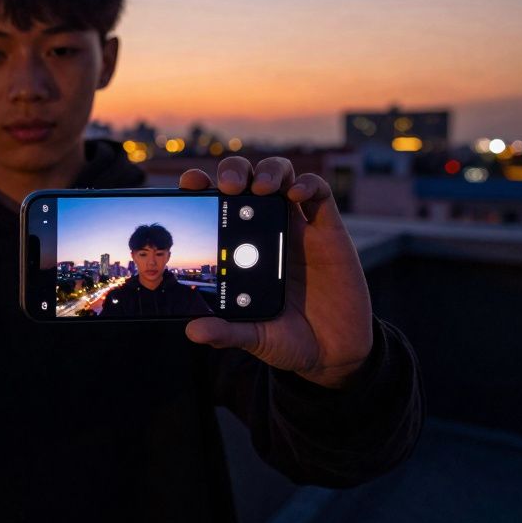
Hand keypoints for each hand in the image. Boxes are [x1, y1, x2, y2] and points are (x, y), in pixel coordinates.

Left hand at [179, 157, 373, 388]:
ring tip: (259, 187)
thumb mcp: (254, 337)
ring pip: (282, 177)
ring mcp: (298, 227)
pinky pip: (319, 194)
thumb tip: (193, 331)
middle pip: (247, 180)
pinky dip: (307, 184)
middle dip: (234, 171)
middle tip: (228, 187)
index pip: (216, 205)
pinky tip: (294, 195)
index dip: (202, 186)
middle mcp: (265, 230)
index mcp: (239, 247)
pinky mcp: (329, 231)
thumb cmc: (287, 337)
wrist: (333, 352)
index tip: (188, 184)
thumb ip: (226, 332)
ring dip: (269, 171)